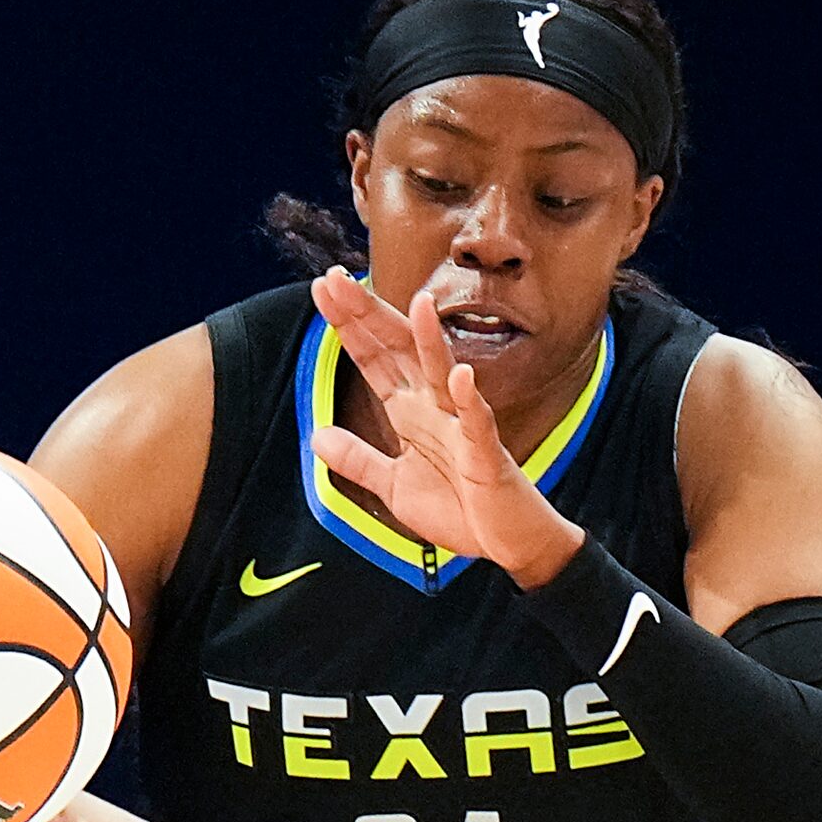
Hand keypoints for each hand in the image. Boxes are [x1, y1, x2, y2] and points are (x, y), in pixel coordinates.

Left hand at [307, 269, 587, 587]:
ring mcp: (462, 427)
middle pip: (399, 351)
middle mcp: (435, 408)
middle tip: (336, 280)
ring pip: (443, 373)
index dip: (348, 326)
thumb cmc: (458, 507)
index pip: (374, 358)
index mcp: (411, 412)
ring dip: (429, 339)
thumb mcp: (392, 485)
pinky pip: (478, 424)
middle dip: (369, 316)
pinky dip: (468, 401)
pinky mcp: (486, 456)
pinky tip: (458, 375)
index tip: (322, 289)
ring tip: (416, 300)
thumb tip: (317, 434)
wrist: (505, 542)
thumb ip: (357, 459)